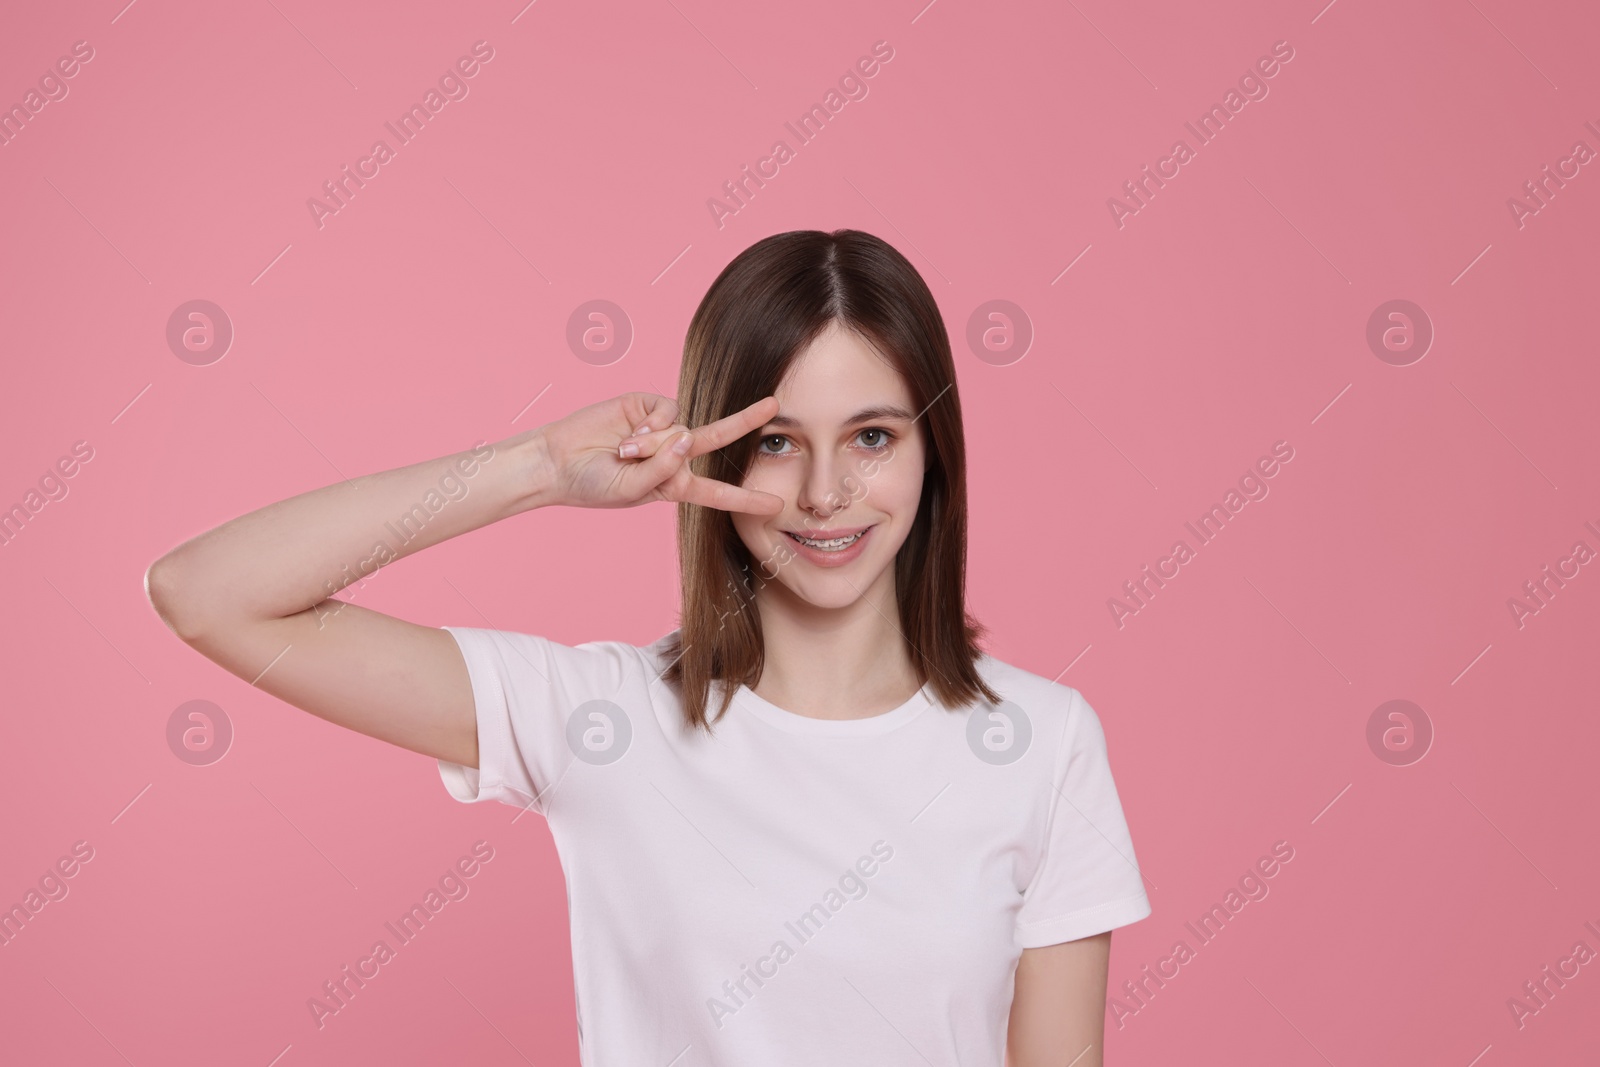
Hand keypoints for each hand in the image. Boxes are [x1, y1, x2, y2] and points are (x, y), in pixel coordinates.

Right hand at [533, 392, 784, 514]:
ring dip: (655, 445)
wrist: (556, 461)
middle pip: (718, 439)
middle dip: (746, 422)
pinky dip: (652, 425)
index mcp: (673, 484)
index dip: (746, 499)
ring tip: (624, 453)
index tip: (776, 506)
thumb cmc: (591, 485)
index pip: (717, 493)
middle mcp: (673, 454)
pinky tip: (630, 433)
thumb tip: (685, 438)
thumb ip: (661, 471)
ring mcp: (660, 429)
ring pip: (683, 430)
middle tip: (774, 406)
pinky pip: (667, 412)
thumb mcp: (630, 491)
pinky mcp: (645, 406)